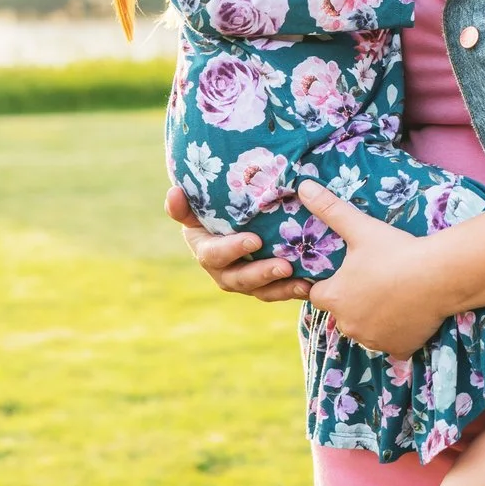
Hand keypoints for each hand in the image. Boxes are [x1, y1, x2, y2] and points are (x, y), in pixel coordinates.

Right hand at [165, 184, 311, 302]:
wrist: (236, 225)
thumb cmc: (213, 213)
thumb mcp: (196, 208)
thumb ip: (183, 205)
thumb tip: (173, 193)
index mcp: (205, 251)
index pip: (214, 255)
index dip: (232, 250)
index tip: (254, 240)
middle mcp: (224, 272)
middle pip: (239, 279)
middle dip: (262, 274)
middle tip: (284, 266)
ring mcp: (246, 282)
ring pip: (261, 291)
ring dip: (281, 288)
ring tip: (301, 282)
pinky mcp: (266, 286)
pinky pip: (279, 292)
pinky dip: (294, 290)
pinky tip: (311, 286)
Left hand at [295, 181, 452, 354]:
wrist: (439, 276)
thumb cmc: (396, 251)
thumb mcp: (360, 228)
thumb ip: (328, 209)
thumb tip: (302, 185)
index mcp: (333, 297)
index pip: (318, 294)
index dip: (333, 283)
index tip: (351, 271)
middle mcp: (347, 324)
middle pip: (343, 313)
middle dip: (354, 301)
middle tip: (378, 279)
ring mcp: (373, 340)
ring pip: (366, 329)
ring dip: (374, 317)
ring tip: (395, 293)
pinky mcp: (397, 348)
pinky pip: (391, 343)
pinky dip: (397, 332)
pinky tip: (409, 312)